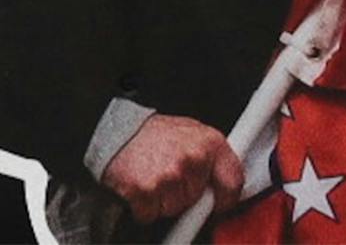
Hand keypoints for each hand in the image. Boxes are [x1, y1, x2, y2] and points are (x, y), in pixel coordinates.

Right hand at [102, 114, 242, 224]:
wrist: (111, 131)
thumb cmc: (149, 133)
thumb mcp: (188, 131)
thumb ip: (210, 155)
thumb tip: (226, 181)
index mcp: (209, 142)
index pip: (234, 181)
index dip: (226, 197)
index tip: (217, 201)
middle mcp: (192, 158)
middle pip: (200, 201)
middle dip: (185, 195)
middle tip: (169, 175)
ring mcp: (169, 176)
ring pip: (175, 209)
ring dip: (163, 200)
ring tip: (152, 175)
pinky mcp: (146, 191)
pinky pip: (151, 214)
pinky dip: (143, 206)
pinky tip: (139, 184)